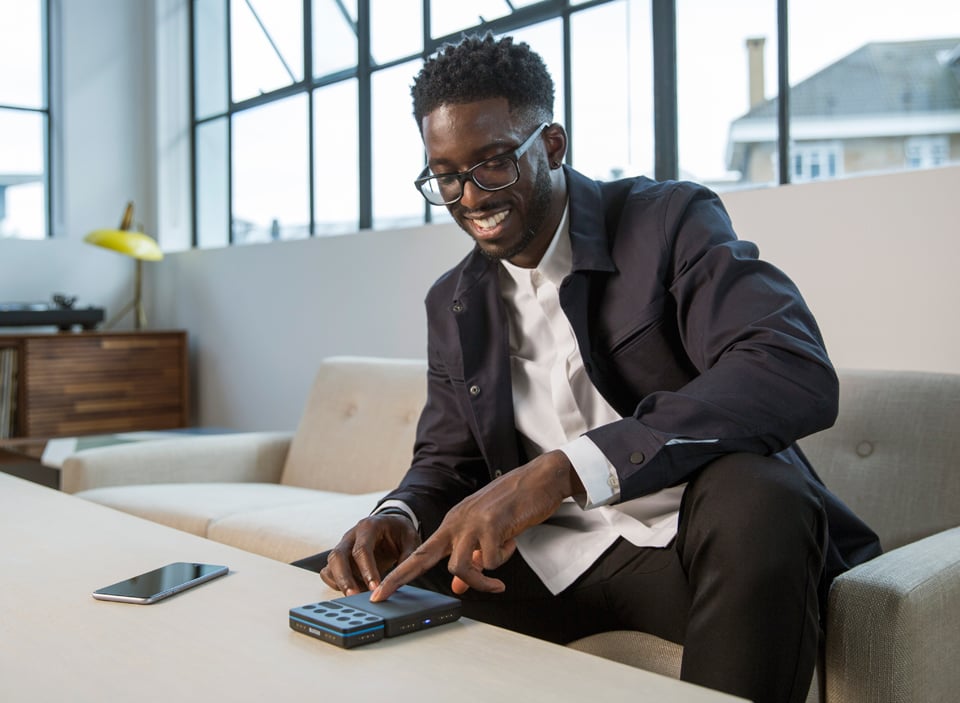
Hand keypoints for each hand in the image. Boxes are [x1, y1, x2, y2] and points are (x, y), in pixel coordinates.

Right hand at [320, 513, 420, 595]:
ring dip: (340, 583)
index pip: (362, 549)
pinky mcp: (340, 558)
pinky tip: (353, 591)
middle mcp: (351, 535)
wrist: (391, 525)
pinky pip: (329, 572)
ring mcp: (343, 546)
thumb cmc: (400, 532)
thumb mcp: (410, 539)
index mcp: (369, 526)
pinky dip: (336, 584)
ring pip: (330, 565)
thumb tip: (403, 577)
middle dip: (345, 579)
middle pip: (337, 556)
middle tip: (355, 598)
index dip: (367, 570)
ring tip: (356, 598)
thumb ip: (408, 556)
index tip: (375, 588)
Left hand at [371, 450, 581, 600]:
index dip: (399, 575)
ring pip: (460, 567)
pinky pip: (492, 560)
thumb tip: (457, 588)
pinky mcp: (492, 524)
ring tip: (500, 579)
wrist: (540, 478)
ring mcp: (472, 522)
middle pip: (428, 559)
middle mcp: (456, 521)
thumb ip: (471, 560)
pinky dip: (505, 557)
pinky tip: (513, 540)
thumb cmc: (514, 505)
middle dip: (410, 578)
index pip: (419, 552)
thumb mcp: (488, 532)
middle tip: (395, 596)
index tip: (380, 593)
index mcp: (452, 523)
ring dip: (482, 579)